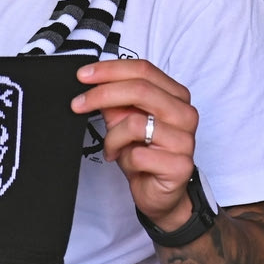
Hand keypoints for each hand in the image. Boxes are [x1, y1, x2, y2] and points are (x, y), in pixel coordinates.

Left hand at [71, 59, 197, 230]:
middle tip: (78, 104)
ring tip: (112, 146)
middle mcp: (185, 113)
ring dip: (113, 137)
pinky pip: (137, 155)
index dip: (110, 69)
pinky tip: (125, 161)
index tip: (83, 75)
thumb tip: (92, 82)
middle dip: (102, 94)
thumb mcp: (123, 121)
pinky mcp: (180, 166)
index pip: (143, 69)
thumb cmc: (144, 153)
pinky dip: (123, 158)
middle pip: (140, 89)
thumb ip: (114, 101)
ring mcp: (185, 140)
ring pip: (135, 123)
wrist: (160, 194)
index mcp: (176, 95)